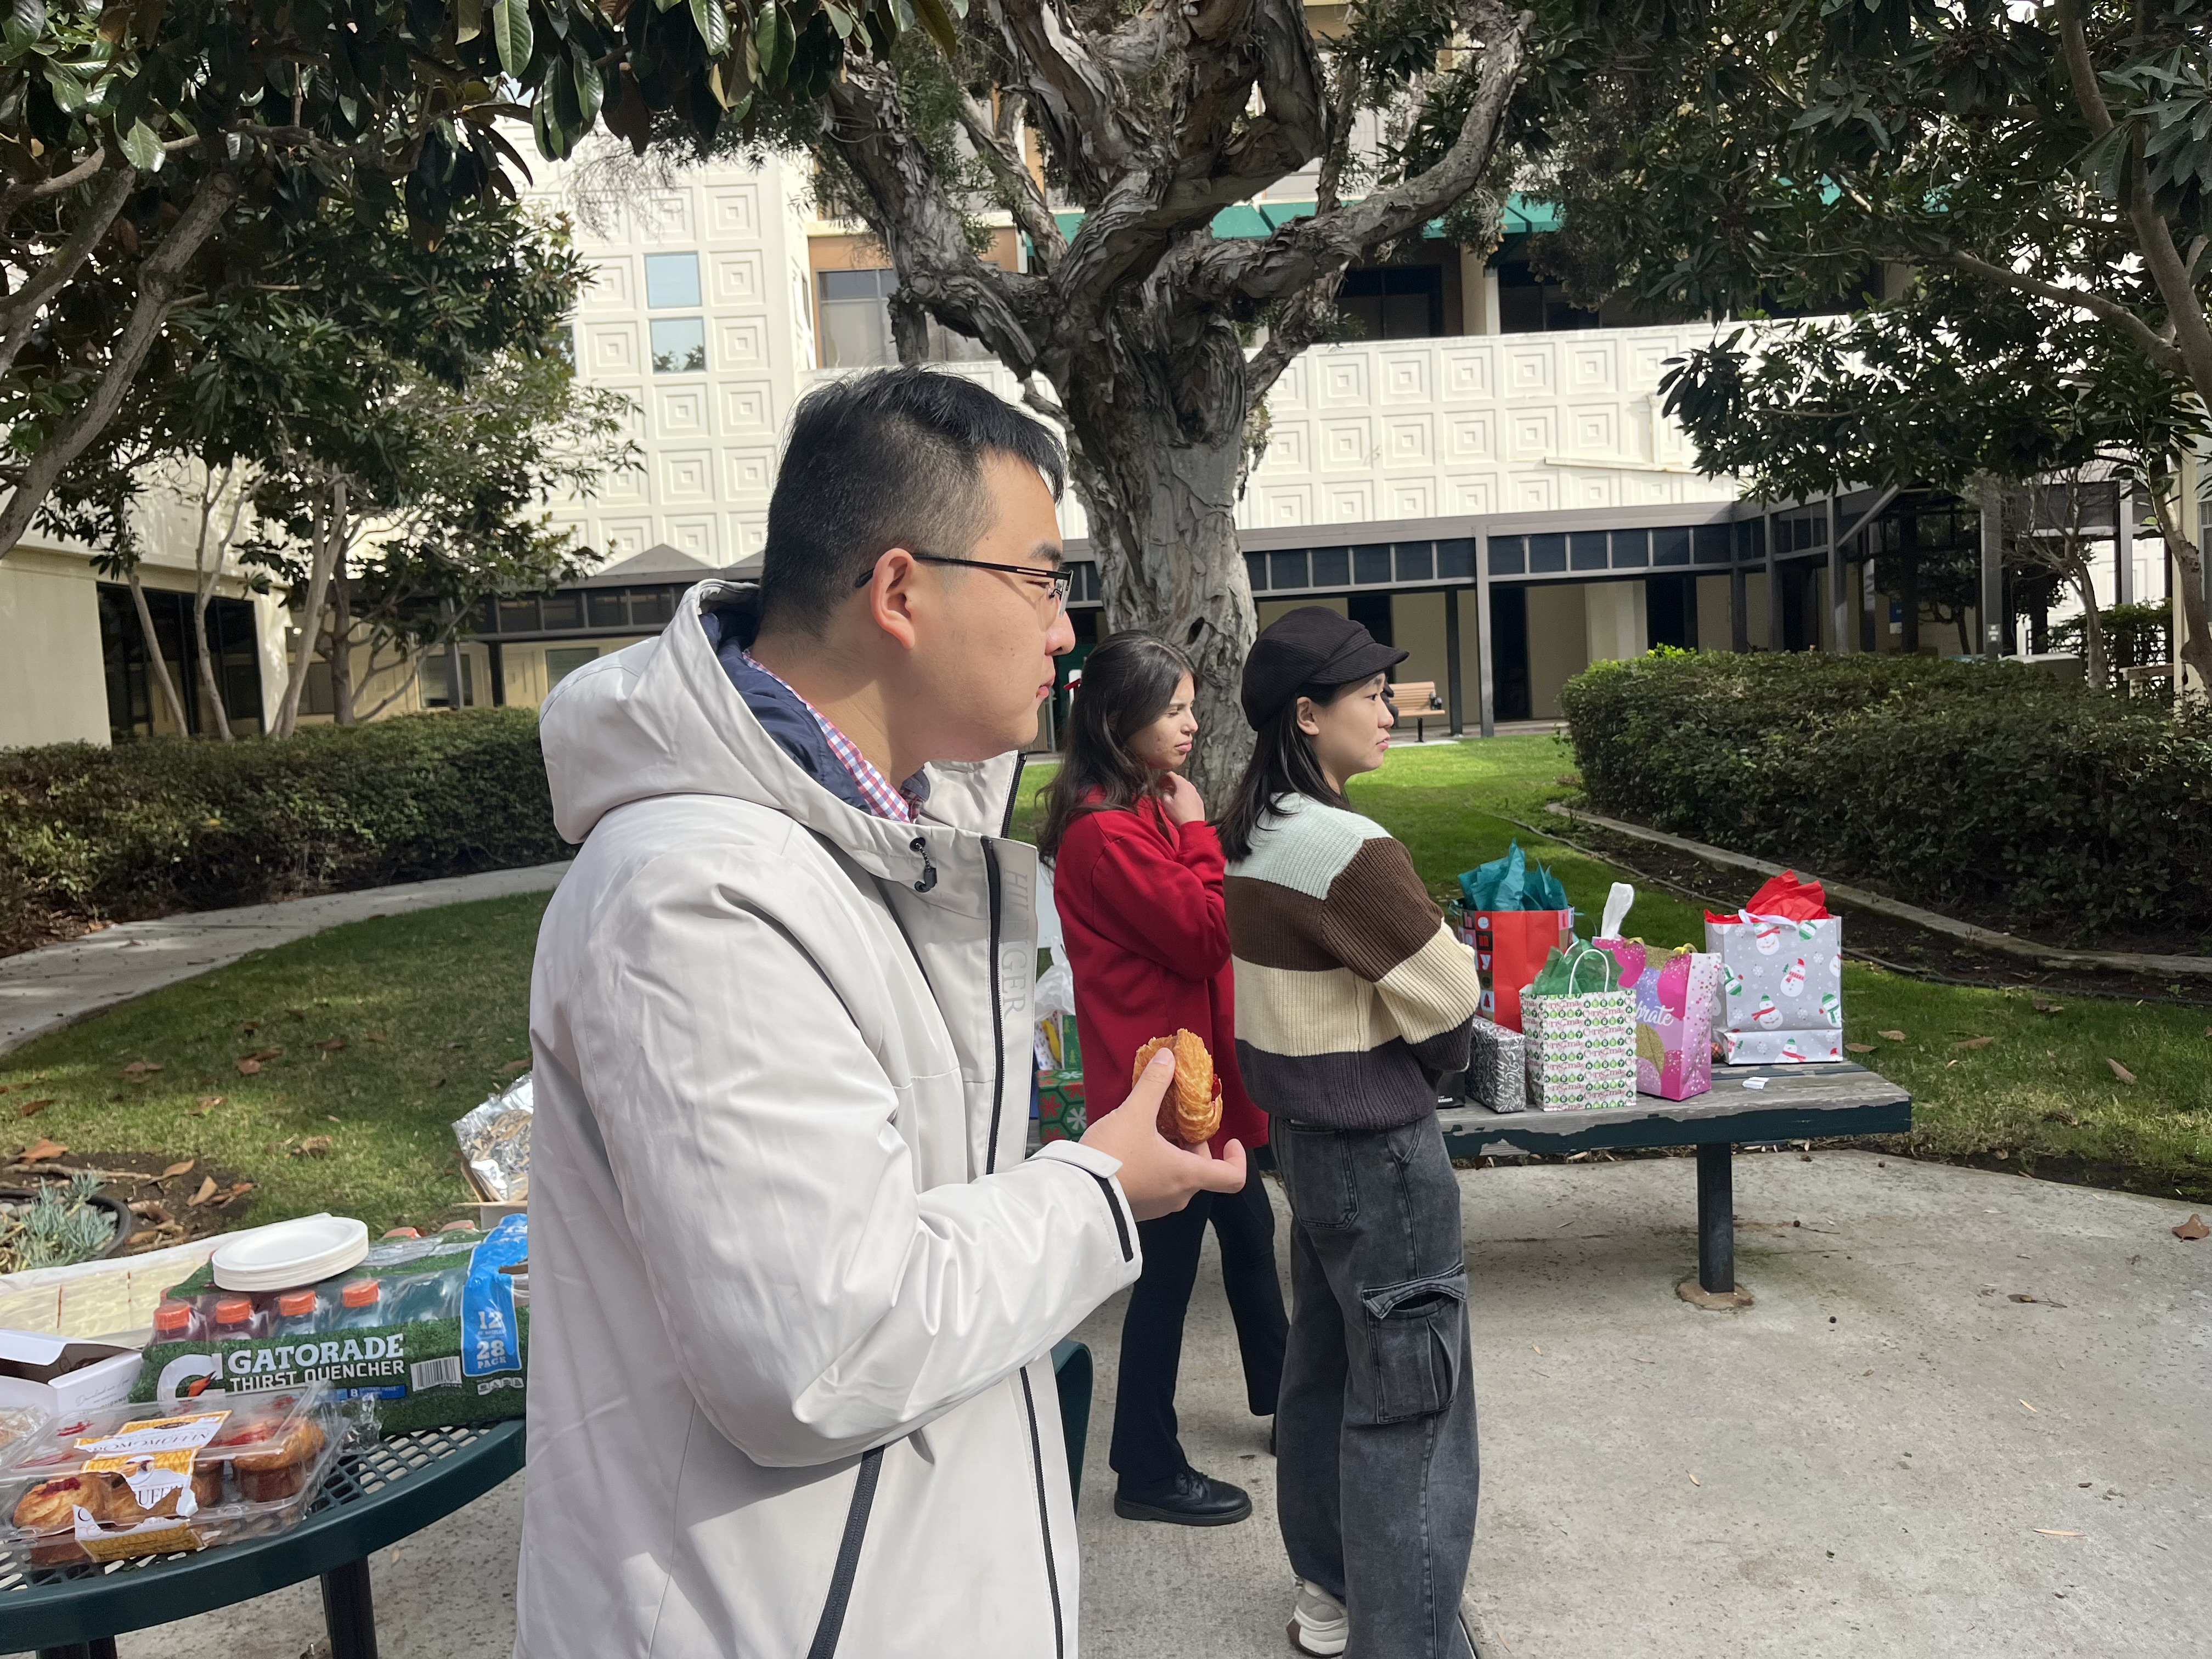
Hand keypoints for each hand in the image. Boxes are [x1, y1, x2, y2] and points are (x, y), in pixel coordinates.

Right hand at [1080, 1049, 1246, 1219]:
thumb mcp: (1135, 1113)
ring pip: (1179, 1179)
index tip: (1230, 1141)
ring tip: (1152, 1133)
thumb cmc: (1114, 1156)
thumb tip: (1168, 1057)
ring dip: (1174, 1156)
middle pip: (1202, 1172)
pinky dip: (1156, 1168)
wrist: (1077, 1193)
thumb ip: (1154, 1084)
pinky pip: (1158, 1187)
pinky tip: (1134, 1150)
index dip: (1237, 1158)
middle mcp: (1179, 1195)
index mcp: (1188, 1175)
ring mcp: (1158, 1206)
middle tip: (1179, 1125)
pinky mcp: (1138, 1210)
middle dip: (1194, 1147)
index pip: (1232, 1177)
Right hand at [1160, 773, 1205, 826]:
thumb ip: (1164, 795)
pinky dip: (1186, 795)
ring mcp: (1196, 794)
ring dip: (1180, 789)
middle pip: (1180, 780)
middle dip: (1173, 782)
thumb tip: (1165, 793)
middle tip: (1166, 787)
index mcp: (1182, 785)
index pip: (1173, 775)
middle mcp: (1191, 787)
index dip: (1165, 776)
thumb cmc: (1180, 815)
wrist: (1192, 825)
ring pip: (1187, 787)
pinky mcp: (1199, 801)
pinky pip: (1191, 795)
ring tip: (1174, 794)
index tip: (1162, 780)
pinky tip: (1182, 802)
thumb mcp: (1166, 804)